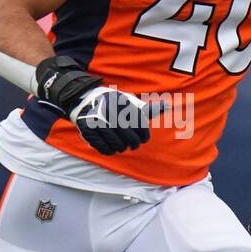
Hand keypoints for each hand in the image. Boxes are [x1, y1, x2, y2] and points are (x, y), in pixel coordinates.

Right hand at [35, 55, 151, 155]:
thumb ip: (146, 109)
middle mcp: (111, 112)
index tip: (142, 138)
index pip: (140, 126)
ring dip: (122, 148)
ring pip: (118, 146)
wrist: (83, 100)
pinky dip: (110, 151)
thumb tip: (167, 106)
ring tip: (121, 145)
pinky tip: (111, 147)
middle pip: (130, 139)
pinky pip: (105, 149)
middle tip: (133, 144)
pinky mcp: (88, 131)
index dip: (144, 136)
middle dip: (133, 144)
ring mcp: (98, 122)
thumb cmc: (113, 105)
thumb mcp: (129, 102)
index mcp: (123, 103)